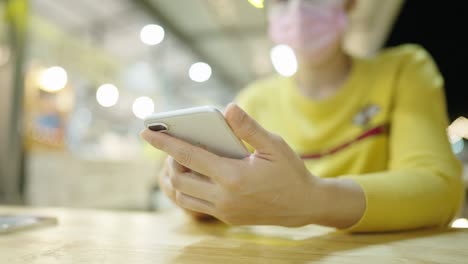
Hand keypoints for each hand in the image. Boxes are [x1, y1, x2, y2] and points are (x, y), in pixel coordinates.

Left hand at [142, 104, 364, 227]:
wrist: (305, 206)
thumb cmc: (290, 172)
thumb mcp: (274, 145)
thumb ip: (249, 127)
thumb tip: (228, 108)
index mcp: (233, 176)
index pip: (189, 156)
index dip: (165, 142)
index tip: (145, 131)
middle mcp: (224, 197)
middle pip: (179, 179)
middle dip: (169, 161)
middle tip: (173, 146)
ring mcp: (224, 211)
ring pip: (182, 197)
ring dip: (175, 179)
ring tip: (180, 162)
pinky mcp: (227, 218)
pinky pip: (195, 206)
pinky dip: (187, 191)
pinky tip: (195, 177)